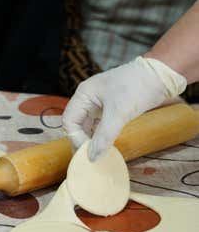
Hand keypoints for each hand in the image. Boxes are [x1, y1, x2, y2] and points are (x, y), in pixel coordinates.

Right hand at [62, 57, 185, 160]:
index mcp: (83, 94)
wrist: (163, 74)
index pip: (69, 121)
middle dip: (82, 140)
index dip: (76, 138)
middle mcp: (88, 97)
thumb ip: (104, 136)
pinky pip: (100, 123)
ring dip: (92, 138)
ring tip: (100, 153)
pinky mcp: (112, 105)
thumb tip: (92, 157)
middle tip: (92, 156)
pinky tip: (108, 143)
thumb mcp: (120, 113)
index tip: (89, 152)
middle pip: (77, 124)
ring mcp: (100, 101)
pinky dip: (102, 134)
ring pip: (88, 124)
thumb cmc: (138, 87)